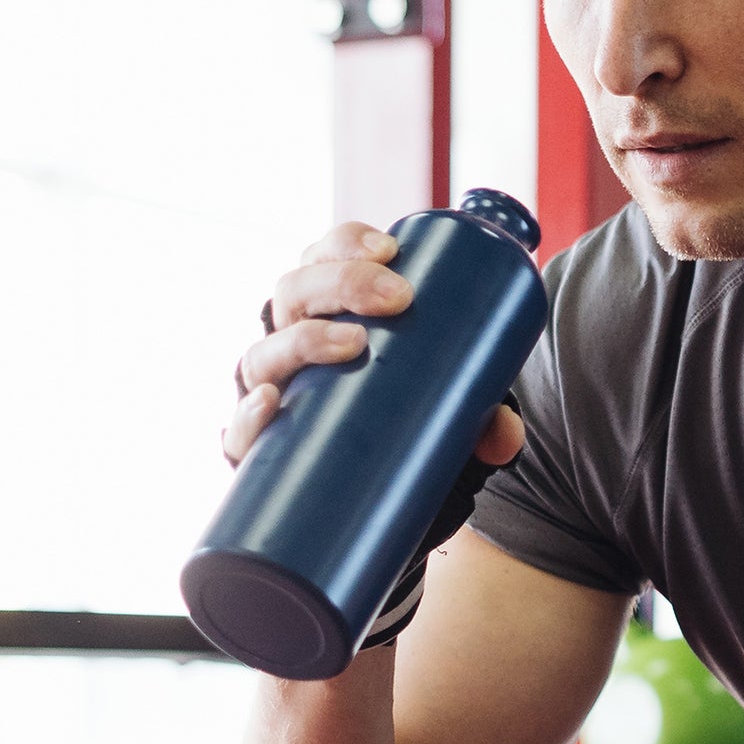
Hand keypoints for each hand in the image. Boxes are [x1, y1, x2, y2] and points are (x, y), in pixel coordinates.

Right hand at [223, 221, 525, 469]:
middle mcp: (289, 341)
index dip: (348, 243)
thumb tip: (506, 434)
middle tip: (398, 297)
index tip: (391, 249)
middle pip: (295, 291)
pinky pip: (237, 431)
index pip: (325, 257)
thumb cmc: (405, 425)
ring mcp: (268, 391)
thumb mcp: (449, 411)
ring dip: (303, 338)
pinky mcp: (256, 449)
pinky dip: (247, 416)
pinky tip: (269, 402)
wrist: (366, 500)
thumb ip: (482, 419)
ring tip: (353, 343)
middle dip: (342, 281)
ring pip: (265, 351)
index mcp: (327, 311)